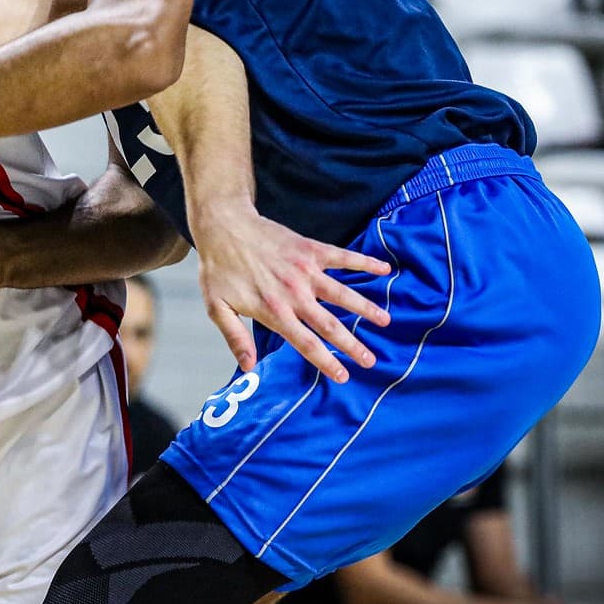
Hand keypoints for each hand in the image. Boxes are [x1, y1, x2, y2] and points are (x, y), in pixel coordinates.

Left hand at [191, 197, 391, 382]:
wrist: (224, 226)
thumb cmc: (218, 269)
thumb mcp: (217, 307)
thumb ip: (236, 337)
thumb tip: (248, 367)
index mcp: (273, 311)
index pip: (306, 343)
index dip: (326, 361)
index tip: (343, 376)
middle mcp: (294, 294)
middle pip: (330, 325)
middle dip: (352, 345)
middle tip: (371, 361)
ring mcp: (305, 271)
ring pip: (343, 294)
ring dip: (366, 308)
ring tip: (385, 321)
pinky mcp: (310, 249)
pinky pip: (343, 257)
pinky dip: (364, 263)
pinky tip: (384, 269)